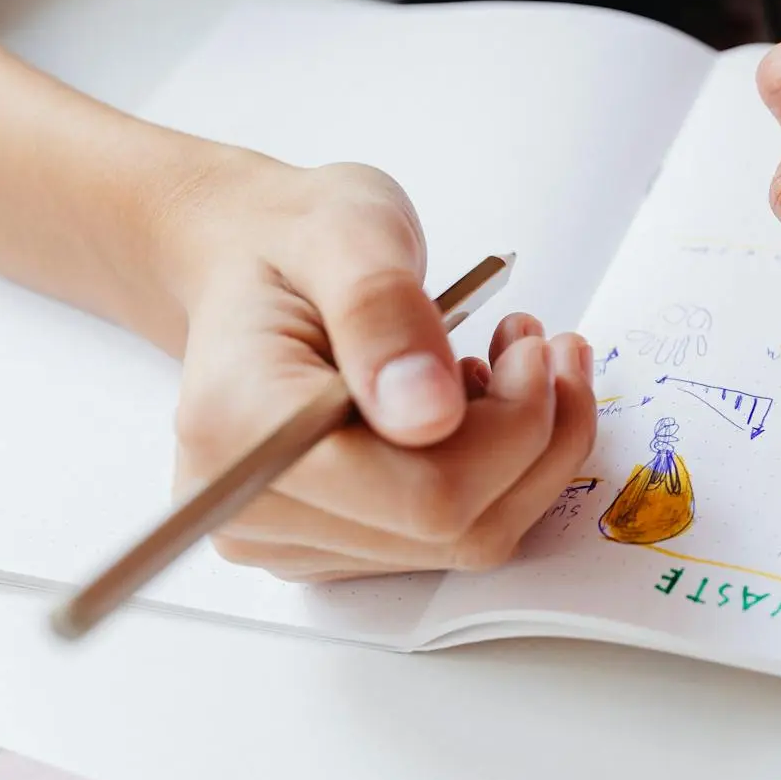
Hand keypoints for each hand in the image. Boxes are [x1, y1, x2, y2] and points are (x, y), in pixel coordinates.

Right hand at [161, 156, 596, 580]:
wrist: (253, 263)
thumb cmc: (293, 241)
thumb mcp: (348, 233)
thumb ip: (382, 315)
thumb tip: (429, 415)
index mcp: (239, 430)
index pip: (423, 495)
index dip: (510, 431)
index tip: (531, 348)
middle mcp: (251, 510)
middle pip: (455, 528)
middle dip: (530, 434)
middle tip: (541, 345)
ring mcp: (291, 541)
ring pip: (470, 538)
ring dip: (525, 450)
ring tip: (515, 360)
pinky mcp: (333, 546)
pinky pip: (454, 535)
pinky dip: (499, 468)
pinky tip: (481, 400)